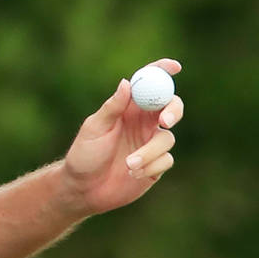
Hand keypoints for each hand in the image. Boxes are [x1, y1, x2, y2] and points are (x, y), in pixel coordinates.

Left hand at [61, 58, 184, 215]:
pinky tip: (132, 175)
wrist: (84, 190)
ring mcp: (150, 143)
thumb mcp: (95, 128)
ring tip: (128, 165)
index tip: (175, 67)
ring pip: (167, 138)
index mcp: (129, 107)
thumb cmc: (84, 155)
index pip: (149, 83)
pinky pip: (166, 160)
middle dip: (173, 111)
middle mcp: (143, 122)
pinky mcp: (156, 164)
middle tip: (164, 122)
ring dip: (149, 152)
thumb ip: (112, 107)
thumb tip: (127, 83)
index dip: (163, 71)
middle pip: (171, 106)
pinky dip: (150, 166)